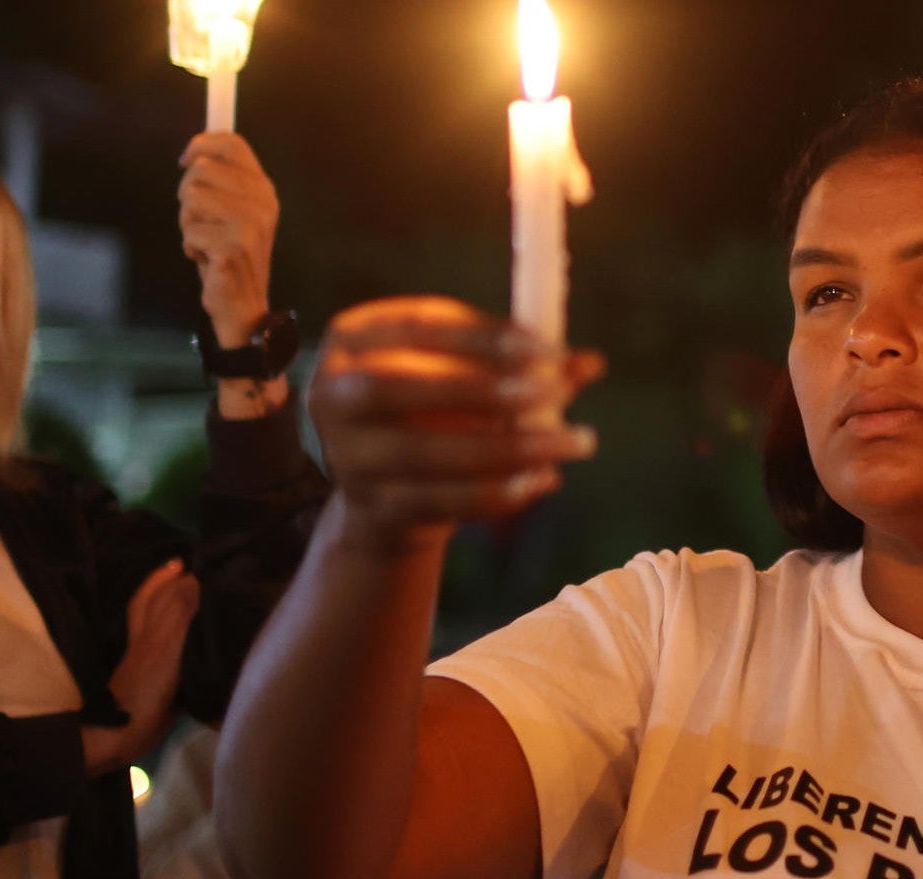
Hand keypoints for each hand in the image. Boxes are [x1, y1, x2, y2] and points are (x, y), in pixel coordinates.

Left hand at [86, 559, 202, 775]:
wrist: (124, 736)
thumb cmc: (144, 689)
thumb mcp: (163, 647)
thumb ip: (178, 614)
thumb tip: (193, 579)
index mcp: (148, 629)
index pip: (155, 595)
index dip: (168, 577)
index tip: (187, 560)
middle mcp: (149, 641)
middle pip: (158, 607)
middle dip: (172, 588)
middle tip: (195, 572)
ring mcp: (154, 663)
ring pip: (167, 627)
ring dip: (181, 611)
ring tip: (201, 599)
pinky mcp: (164, 684)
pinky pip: (179, 653)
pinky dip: (190, 643)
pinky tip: (202, 643)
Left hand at [178, 132, 278, 347]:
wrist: (243, 306)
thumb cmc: (230, 256)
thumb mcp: (233, 212)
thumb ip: (222, 180)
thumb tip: (194, 151)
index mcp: (264, 189)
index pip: (231, 143)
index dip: (201, 144)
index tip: (185, 160)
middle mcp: (262, 202)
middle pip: (201, 168)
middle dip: (188, 195)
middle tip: (201, 221)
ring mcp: (249, 224)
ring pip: (191, 196)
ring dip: (189, 222)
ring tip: (206, 242)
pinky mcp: (233, 247)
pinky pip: (189, 231)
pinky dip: (191, 247)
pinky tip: (208, 260)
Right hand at [309, 297, 602, 552]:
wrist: (389, 497)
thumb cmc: (436, 414)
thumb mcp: (470, 376)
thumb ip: (522, 364)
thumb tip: (590, 362)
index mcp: (354, 337)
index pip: (417, 326)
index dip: (484, 336)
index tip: (548, 350)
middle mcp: (332, 394)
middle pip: (399, 386)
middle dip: (483, 389)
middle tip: (558, 392)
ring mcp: (346, 456)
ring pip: (424, 453)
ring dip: (507, 448)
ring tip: (573, 441)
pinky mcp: (372, 508)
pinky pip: (439, 502)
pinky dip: (497, 493)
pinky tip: (543, 480)